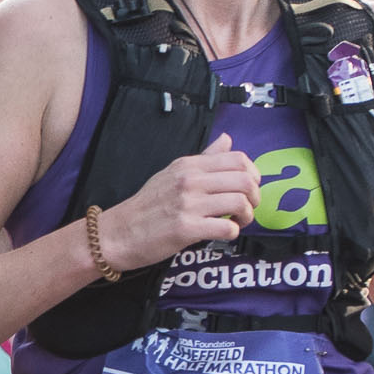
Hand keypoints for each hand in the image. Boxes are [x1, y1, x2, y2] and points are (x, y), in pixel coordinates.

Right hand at [96, 136, 258, 270]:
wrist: (117, 233)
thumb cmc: (146, 206)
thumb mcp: (172, 173)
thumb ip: (204, 158)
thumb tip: (227, 140)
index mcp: (189, 165)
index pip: (238, 159)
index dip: (253, 174)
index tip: (248, 188)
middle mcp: (190, 181)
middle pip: (245, 181)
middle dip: (255, 198)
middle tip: (248, 208)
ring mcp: (188, 204)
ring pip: (240, 203)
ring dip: (247, 216)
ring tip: (237, 222)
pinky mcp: (186, 229)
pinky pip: (226, 228)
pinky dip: (232, 233)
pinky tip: (224, 233)